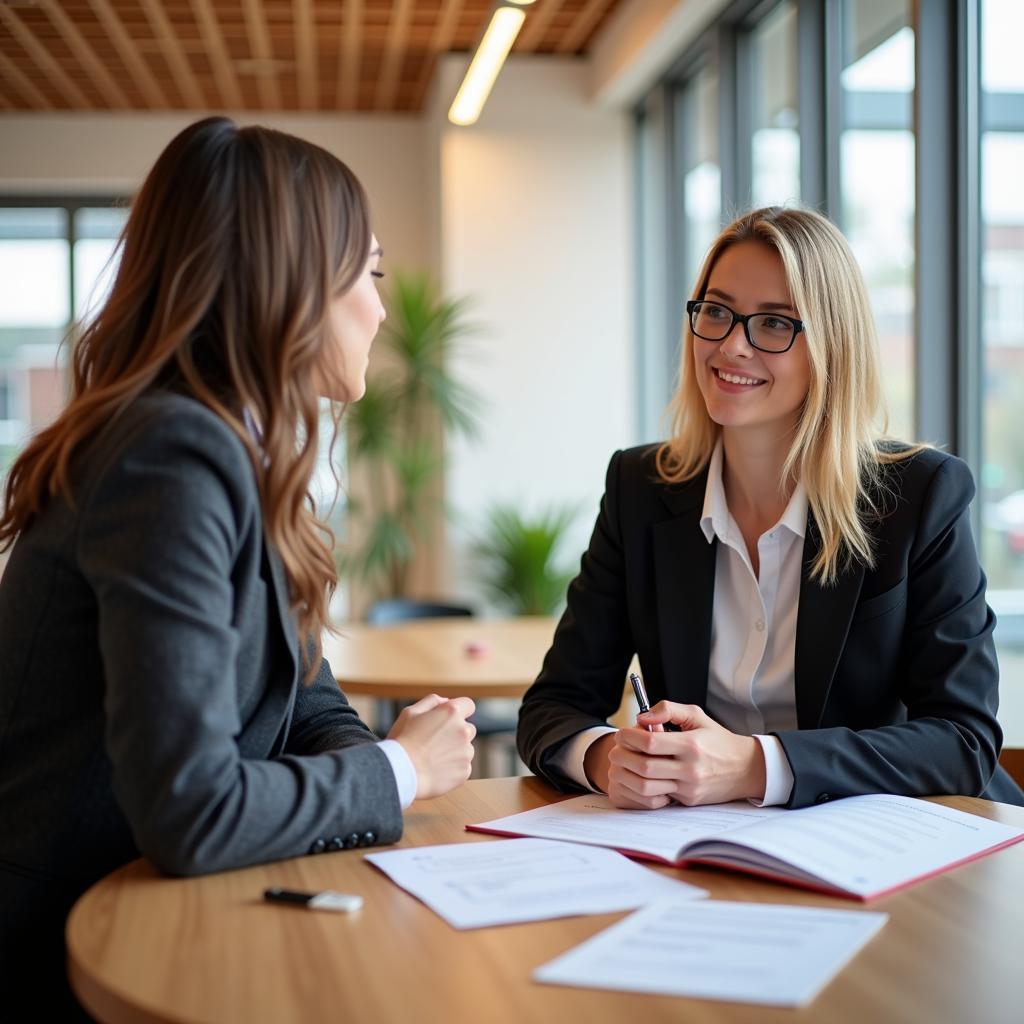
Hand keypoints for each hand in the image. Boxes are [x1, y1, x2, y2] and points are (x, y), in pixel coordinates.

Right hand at [387, 694, 475, 799]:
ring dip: (455, 751)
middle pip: (468, 728)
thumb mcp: (410, 712)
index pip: (468, 705)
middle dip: (457, 732)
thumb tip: (446, 701)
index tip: (449, 719)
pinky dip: (453, 767)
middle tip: (436, 741)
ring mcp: (466, 752)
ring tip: (433, 757)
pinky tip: (436, 769)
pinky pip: (463, 766)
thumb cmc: (402, 741)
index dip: (459, 710)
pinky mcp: (465, 770)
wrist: (401, 772)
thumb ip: (431, 702)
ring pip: (466, 748)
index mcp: (452, 713)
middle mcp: (463, 730)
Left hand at [598, 702, 766, 807]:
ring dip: (628, 775)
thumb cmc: (717, 739)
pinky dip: (643, 787)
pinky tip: (638, 776)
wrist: (745, 768)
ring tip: (622, 764)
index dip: (630, 737)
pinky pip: (658, 796)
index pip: (651, 743)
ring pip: (647, 787)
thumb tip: (642, 717)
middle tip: (615, 750)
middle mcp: (690, 769)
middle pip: (644, 767)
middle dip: (623, 757)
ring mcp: (689, 788)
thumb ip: (668, 709)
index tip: (622, 733)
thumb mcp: (697, 716)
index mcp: (691, 745)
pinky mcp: (688, 801)